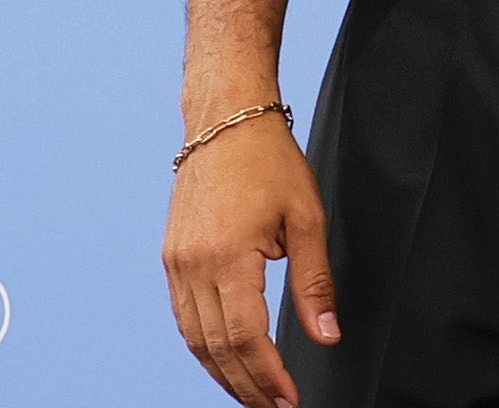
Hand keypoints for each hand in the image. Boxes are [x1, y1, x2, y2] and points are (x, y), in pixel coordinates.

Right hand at [163, 110, 334, 405]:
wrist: (225, 120)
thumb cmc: (269, 161)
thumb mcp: (307, 218)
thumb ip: (315, 282)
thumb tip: (327, 334)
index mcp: (228, 256)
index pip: (245, 336)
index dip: (267, 375)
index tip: (289, 398)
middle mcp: (193, 266)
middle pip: (216, 347)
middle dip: (246, 385)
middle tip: (273, 407)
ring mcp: (176, 263)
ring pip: (194, 338)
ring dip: (222, 372)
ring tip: (252, 393)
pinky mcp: (171, 258)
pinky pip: (184, 317)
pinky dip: (204, 345)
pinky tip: (225, 357)